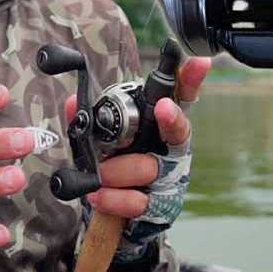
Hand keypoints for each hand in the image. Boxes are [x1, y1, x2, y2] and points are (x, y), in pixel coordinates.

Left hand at [63, 57, 210, 261]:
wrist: (113, 208)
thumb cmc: (113, 162)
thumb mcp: (99, 138)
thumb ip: (88, 120)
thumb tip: (73, 102)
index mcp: (157, 124)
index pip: (180, 97)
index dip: (191, 79)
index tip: (199, 63)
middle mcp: (169, 147)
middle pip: (179, 128)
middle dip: (171, 118)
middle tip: (163, 108)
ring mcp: (168, 176)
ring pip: (148, 166)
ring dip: (117, 169)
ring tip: (98, 174)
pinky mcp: (159, 205)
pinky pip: (138, 200)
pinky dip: (113, 198)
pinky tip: (97, 195)